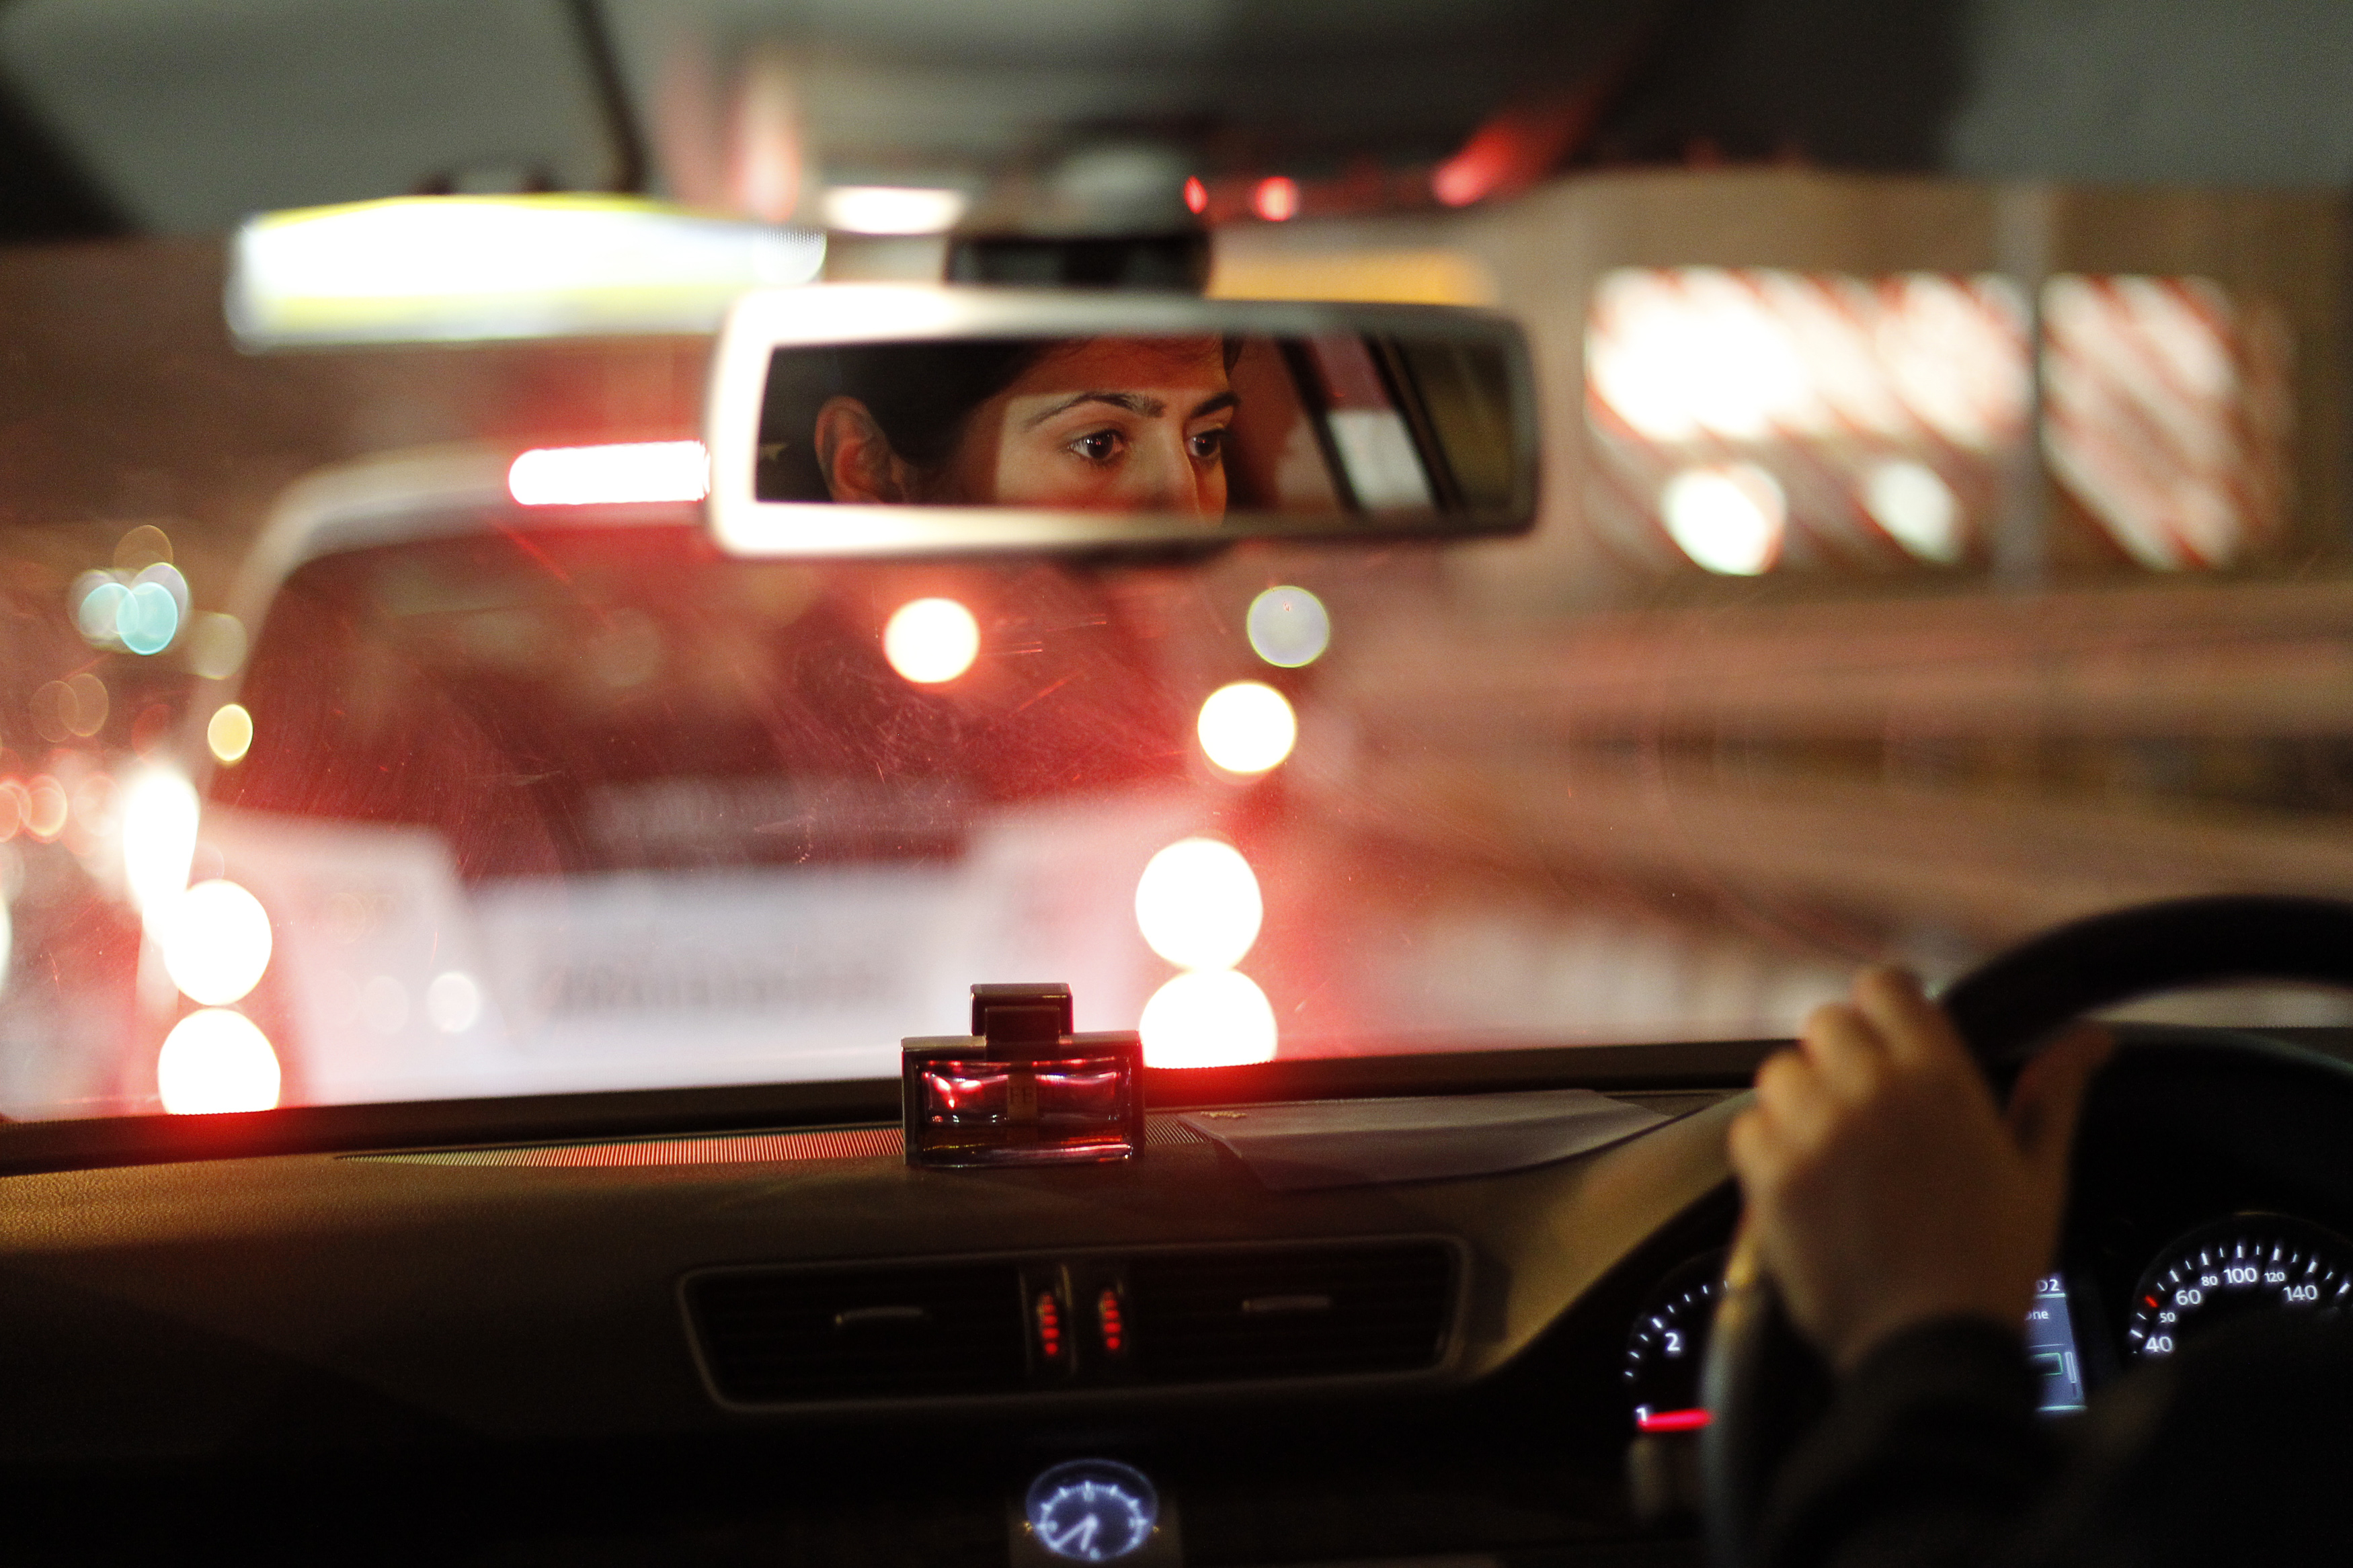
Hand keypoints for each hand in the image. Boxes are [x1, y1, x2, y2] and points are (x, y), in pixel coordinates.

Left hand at [1726, 966, 2111, 1371]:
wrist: (1930, 1348)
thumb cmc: (1991, 1265)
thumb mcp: (2039, 1176)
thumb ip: (2054, 1094)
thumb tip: (2090, 1039)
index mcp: (1939, 1080)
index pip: (1885, 987)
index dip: (1884, 1008)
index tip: (1889, 1036)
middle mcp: (1870, 1092)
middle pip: (1826, 1024)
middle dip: (1842, 1056)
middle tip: (1866, 1108)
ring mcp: (1814, 1131)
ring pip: (1782, 1072)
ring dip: (1802, 1099)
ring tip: (1836, 1150)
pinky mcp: (1771, 1174)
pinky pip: (1749, 1125)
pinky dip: (1768, 1147)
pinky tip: (1806, 1182)